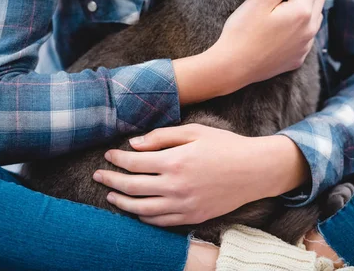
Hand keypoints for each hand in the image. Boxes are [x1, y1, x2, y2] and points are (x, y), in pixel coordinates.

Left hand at [92, 124, 309, 226]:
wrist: (254, 171)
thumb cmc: (225, 146)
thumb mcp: (194, 131)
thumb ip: (161, 136)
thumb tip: (134, 144)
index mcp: (175, 161)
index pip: (134, 163)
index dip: (117, 159)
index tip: (109, 155)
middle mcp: (176, 186)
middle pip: (132, 187)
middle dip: (111, 181)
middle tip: (98, 176)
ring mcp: (184, 205)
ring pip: (142, 209)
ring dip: (122, 203)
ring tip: (110, 196)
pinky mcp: (192, 217)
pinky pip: (160, 221)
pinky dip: (143, 217)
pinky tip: (136, 210)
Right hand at [210, 0, 324, 86]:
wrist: (233, 66)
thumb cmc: (243, 30)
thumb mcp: (262, 0)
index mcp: (302, 11)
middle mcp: (309, 30)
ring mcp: (305, 46)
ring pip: (315, 19)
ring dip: (306, 8)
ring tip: (285, 6)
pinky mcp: (297, 59)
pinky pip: (306, 38)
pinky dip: (300, 28)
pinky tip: (282, 29)